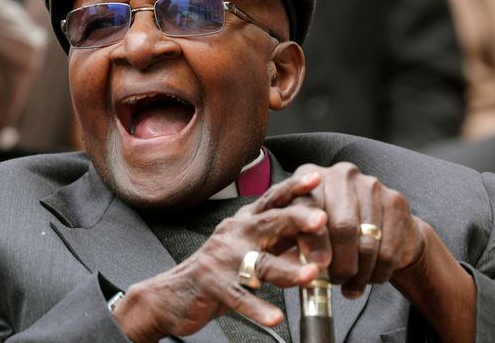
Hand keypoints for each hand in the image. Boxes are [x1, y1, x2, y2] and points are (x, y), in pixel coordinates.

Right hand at [113, 172, 327, 341]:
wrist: (173, 293)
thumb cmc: (218, 268)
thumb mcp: (249, 247)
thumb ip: (279, 241)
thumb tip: (317, 238)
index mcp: (245, 222)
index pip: (272, 199)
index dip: (293, 188)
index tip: (315, 178)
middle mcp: (235, 234)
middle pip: (269, 222)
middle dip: (296, 218)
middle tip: (321, 218)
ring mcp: (223, 259)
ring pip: (260, 262)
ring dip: (288, 269)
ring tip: (311, 274)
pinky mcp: (213, 285)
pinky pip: (239, 297)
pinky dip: (258, 308)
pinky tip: (274, 316)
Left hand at [292, 162, 424, 298]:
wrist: (376, 226)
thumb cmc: (332, 231)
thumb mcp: (307, 232)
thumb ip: (300, 243)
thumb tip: (304, 270)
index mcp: (311, 177)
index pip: (309, 208)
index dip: (312, 239)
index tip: (317, 265)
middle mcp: (341, 175)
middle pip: (342, 226)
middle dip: (340, 263)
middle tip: (336, 280)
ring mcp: (371, 185)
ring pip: (367, 241)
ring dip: (360, 272)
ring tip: (351, 282)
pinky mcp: (395, 201)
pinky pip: (388, 248)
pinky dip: (379, 272)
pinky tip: (371, 277)